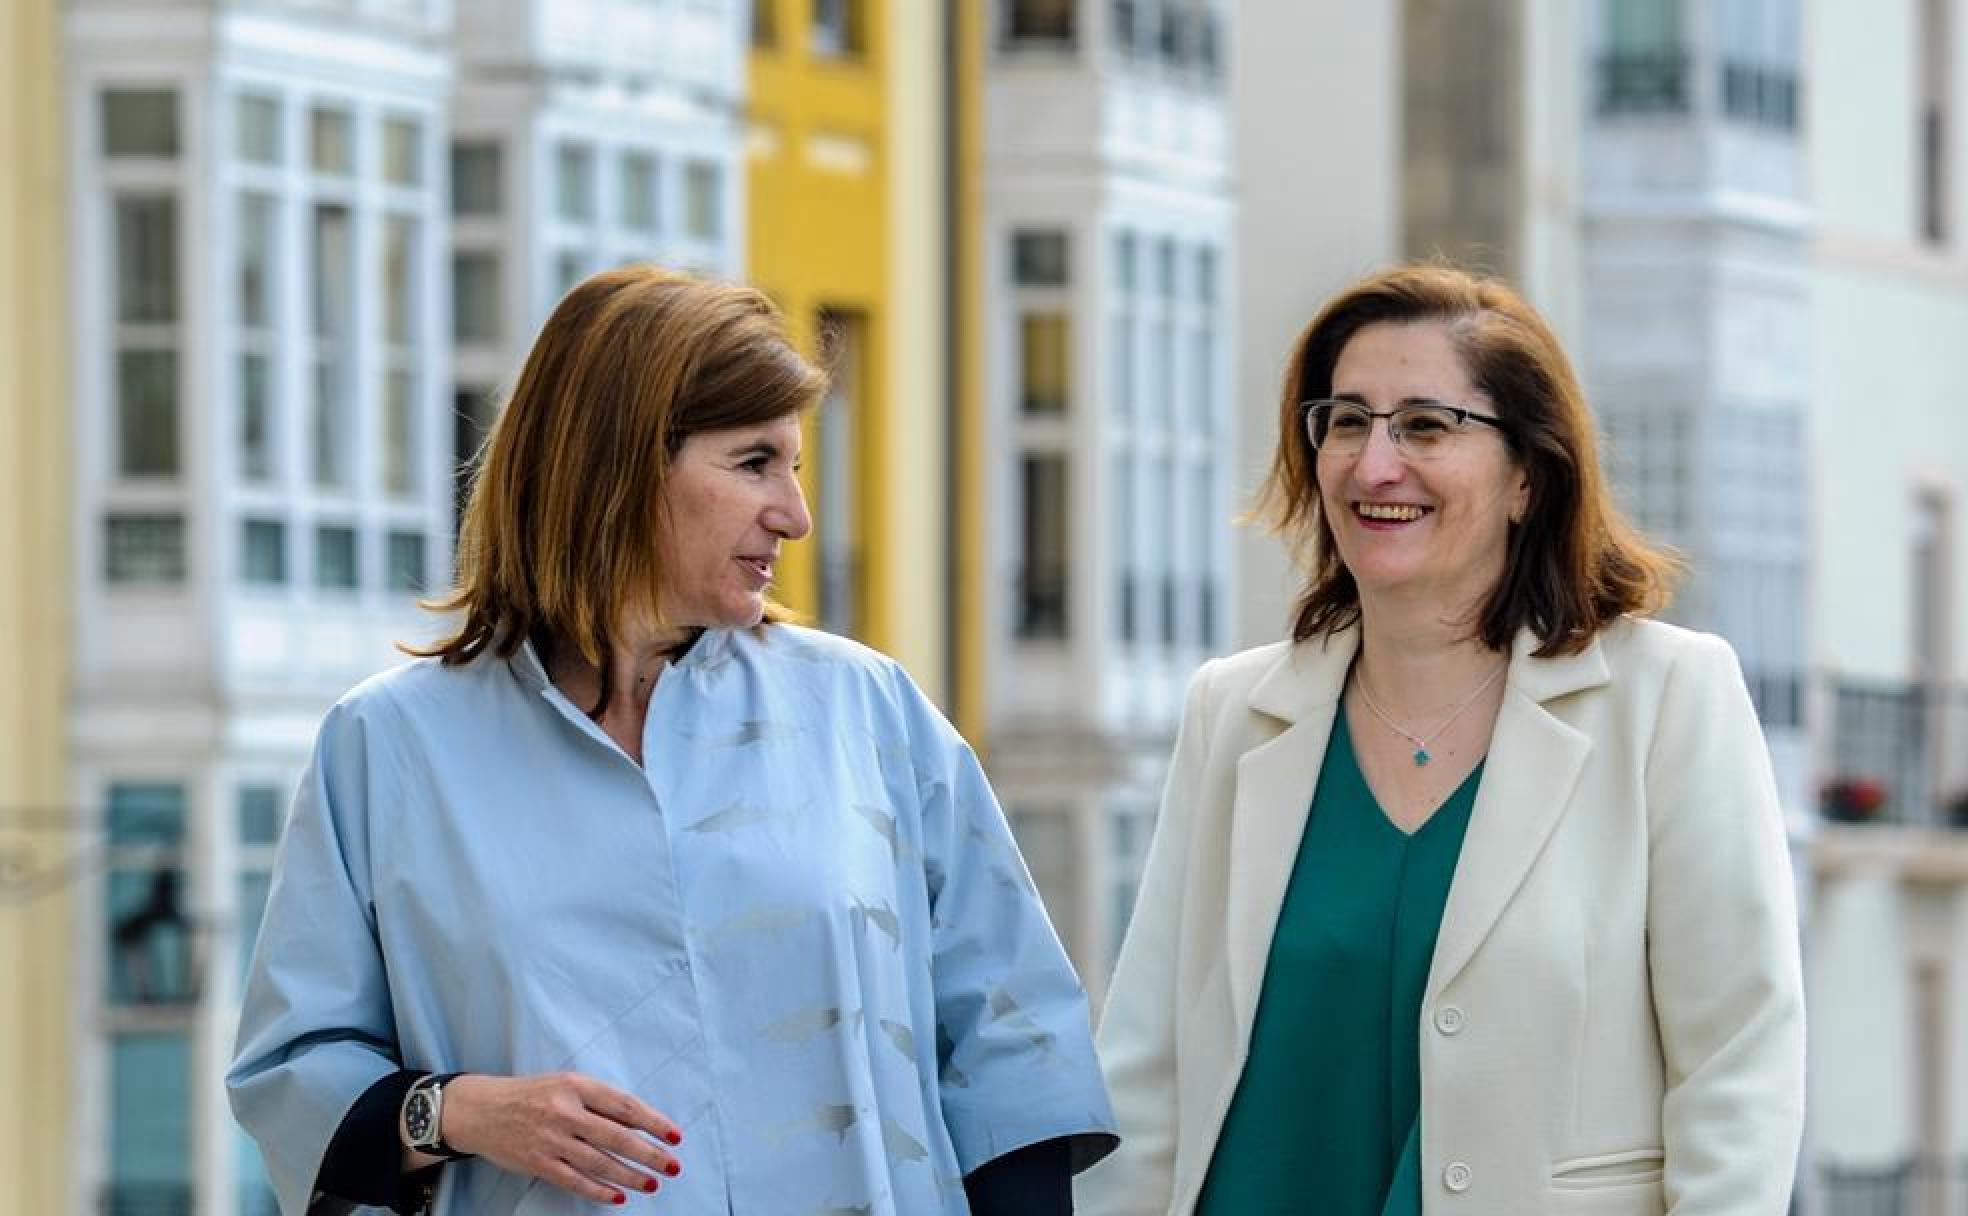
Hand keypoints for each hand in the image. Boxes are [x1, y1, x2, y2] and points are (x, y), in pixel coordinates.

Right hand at [439, 1072, 684, 1203]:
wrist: (480, 1109)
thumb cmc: (531, 1095)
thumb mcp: (566, 1084)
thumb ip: (598, 1101)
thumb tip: (639, 1124)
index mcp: (576, 1085)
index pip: (624, 1106)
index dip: (653, 1122)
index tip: (675, 1136)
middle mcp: (565, 1111)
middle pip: (617, 1137)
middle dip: (650, 1154)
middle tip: (673, 1165)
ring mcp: (550, 1139)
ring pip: (600, 1162)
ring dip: (631, 1176)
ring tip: (652, 1183)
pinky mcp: (538, 1162)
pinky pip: (575, 1181)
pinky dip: (599, 1191)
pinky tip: (619, 1197)